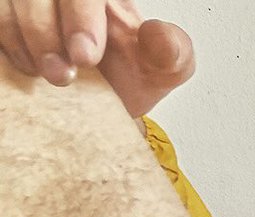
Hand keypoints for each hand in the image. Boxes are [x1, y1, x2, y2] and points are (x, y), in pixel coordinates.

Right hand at [0, 1, 193, 115]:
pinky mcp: (4, 18)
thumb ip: (173, 52)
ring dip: (21, 40)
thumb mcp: (161, 68)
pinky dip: (4, 45)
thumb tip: (160, 38)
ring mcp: (24, 2)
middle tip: (61, 75)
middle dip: (44, 32)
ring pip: (6, 4)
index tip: (85, 56)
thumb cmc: (129, 75)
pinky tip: (23, 67)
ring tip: (44, 76)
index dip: (79, 14)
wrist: (101, 104)